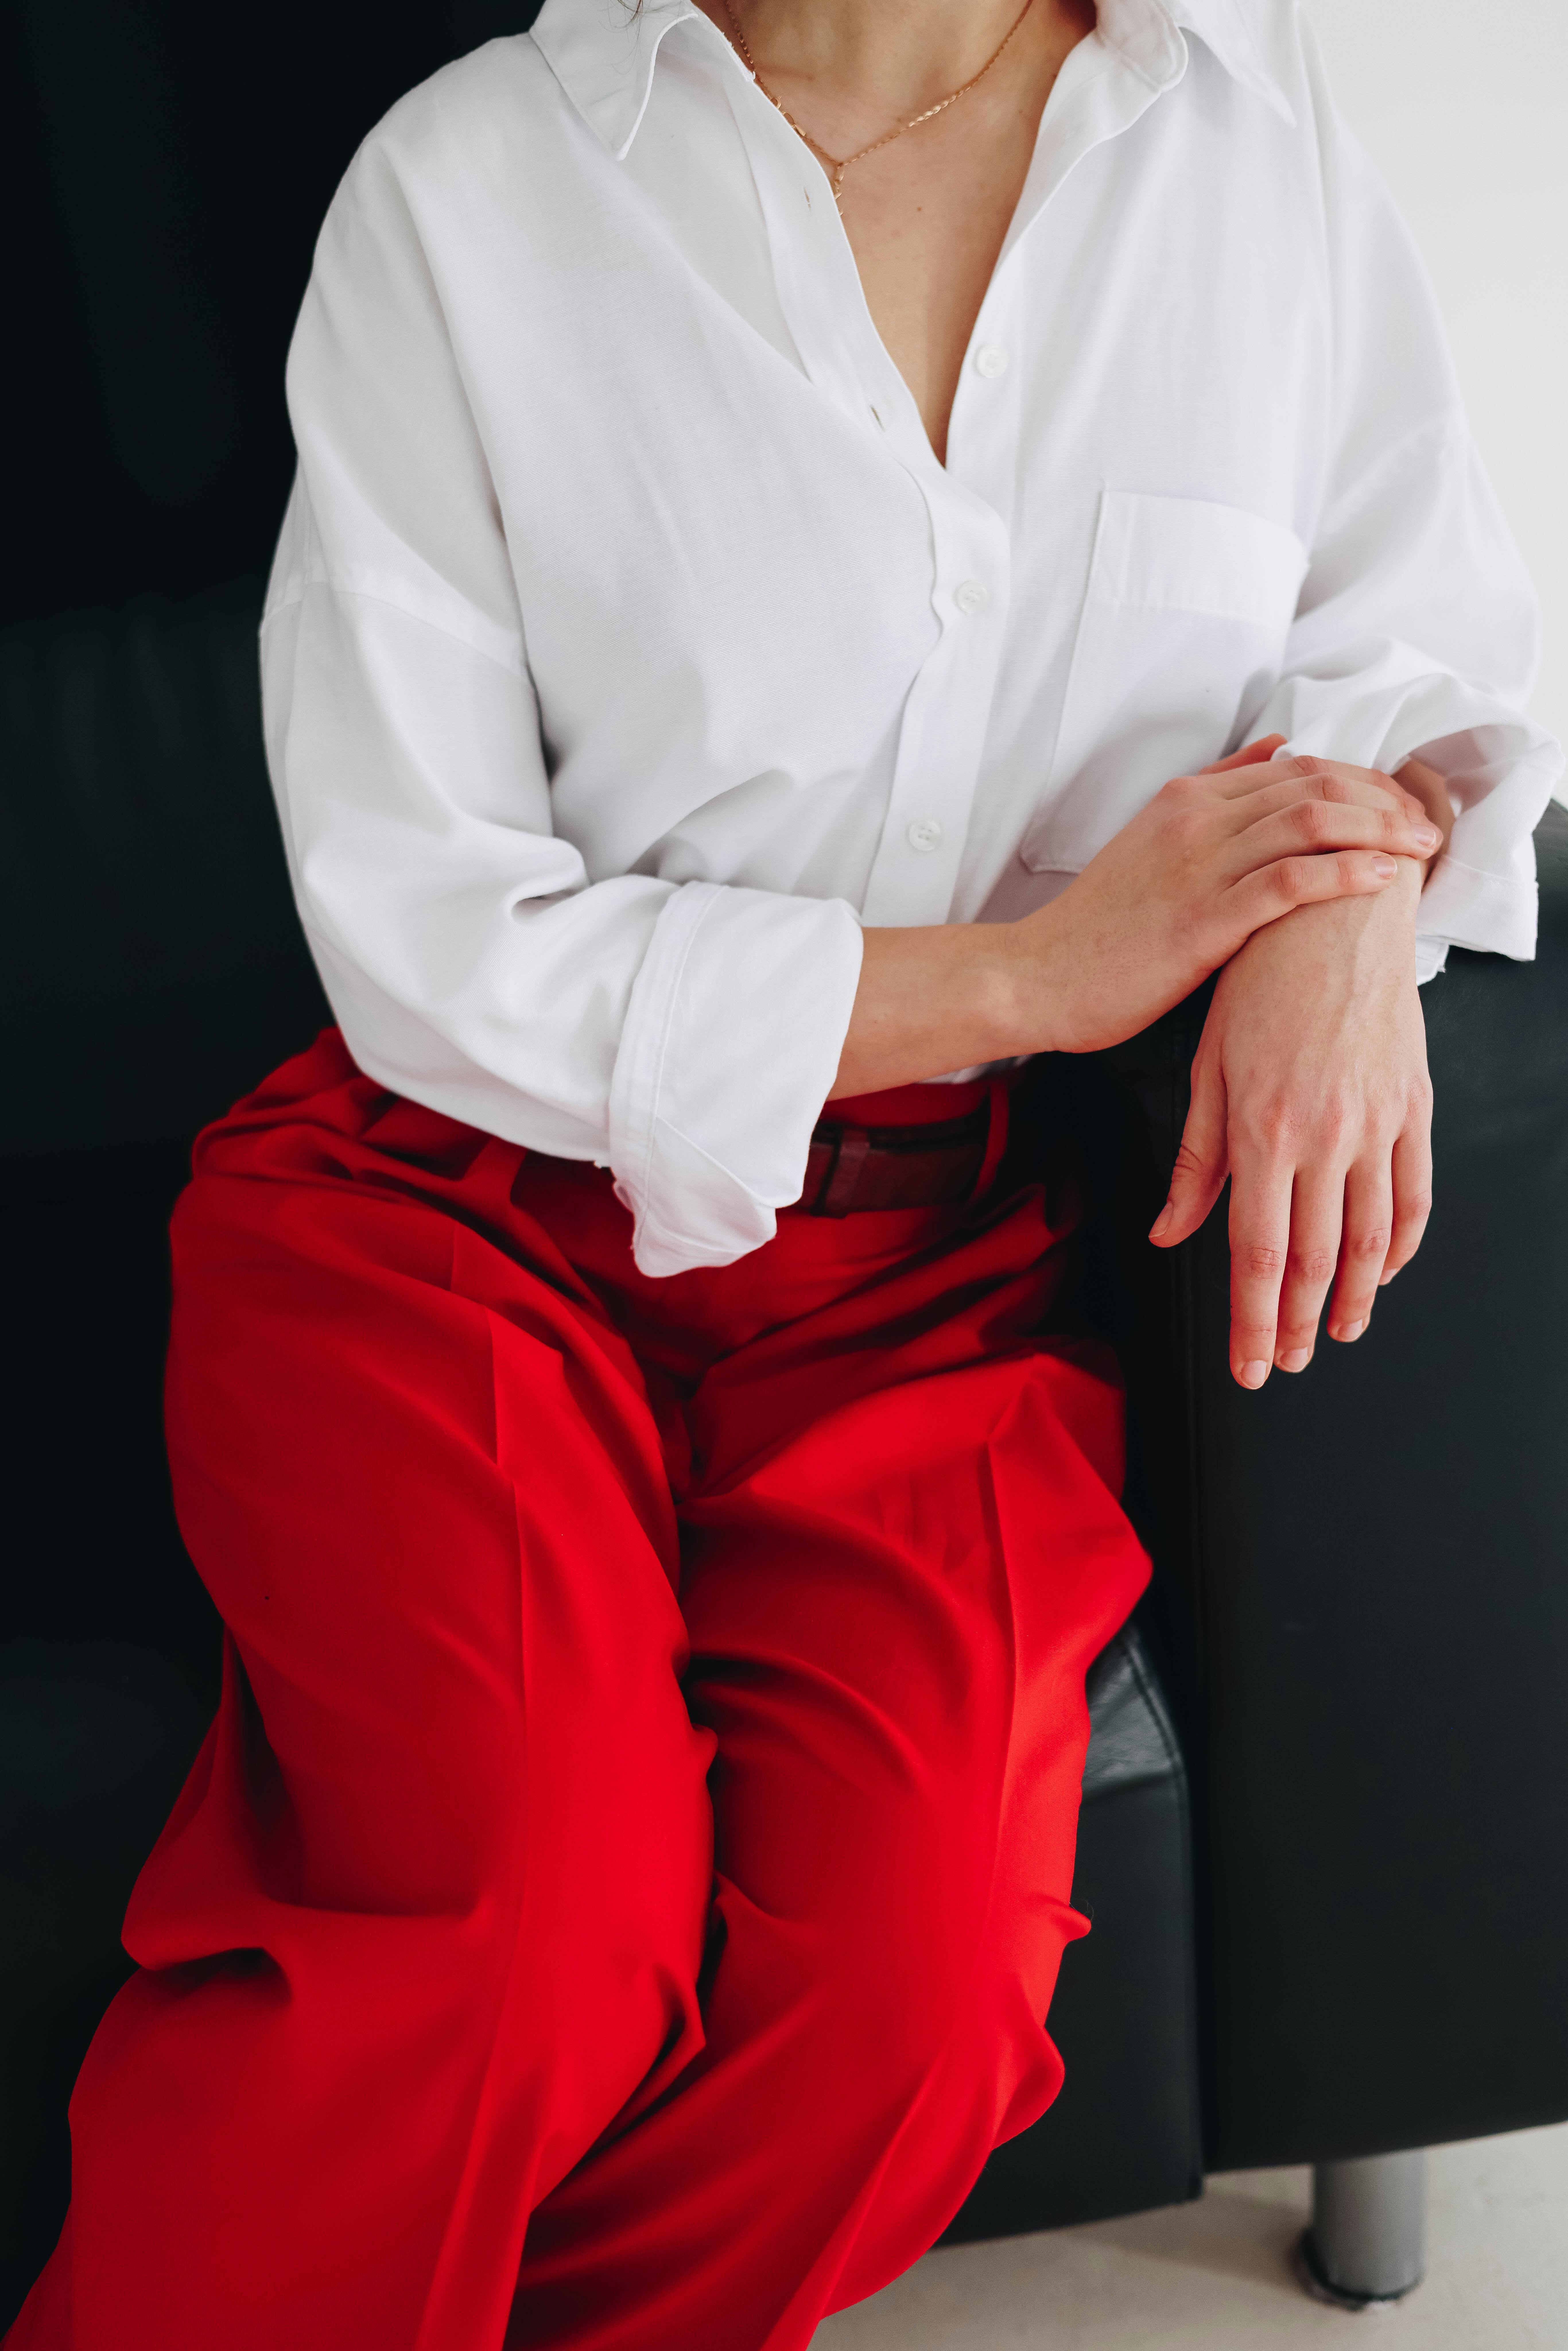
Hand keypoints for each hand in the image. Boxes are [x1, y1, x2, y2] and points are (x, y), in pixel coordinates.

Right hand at [998, 737, 1442, 1054]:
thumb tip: (1276, 747)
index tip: (1401, 808)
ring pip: (1310, 822)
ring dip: (1379, 831)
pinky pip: (1289, 880)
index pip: (1298, 768)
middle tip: (1427, 828)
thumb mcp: (1151, 841)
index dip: (1362, 782)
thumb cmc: (1097, 926)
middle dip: (1384, 802)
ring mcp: (1198, 867)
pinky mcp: (1203, 918)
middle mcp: (1196, 820)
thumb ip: (1213, 792)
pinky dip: (1343, 873)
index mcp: (1186, 800)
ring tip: (1419, 851)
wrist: (1037, 976)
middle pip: (1315, 785)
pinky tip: (1380, 878)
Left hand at [1150, 856, 1432, 1386]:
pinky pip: (1415, 1193)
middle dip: (1299, 1324)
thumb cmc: (1258, 984)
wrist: (1333, 915)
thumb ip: (1195, 1159)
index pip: (1259, 1253)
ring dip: (1354, 1299)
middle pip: (1314, 1260)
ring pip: (1371, 1239)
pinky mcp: (1413, 1106)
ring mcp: (1377, 1123)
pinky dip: (1401, 1244)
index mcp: (1265, 1129)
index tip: (1251, 1366)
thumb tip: (1170, 1233)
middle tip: (1287, 1362)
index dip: (1255, 1320)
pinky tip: (1381, 1273)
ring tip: (1335, 1334)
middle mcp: (1326, 1134)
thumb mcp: (1208, 1068)